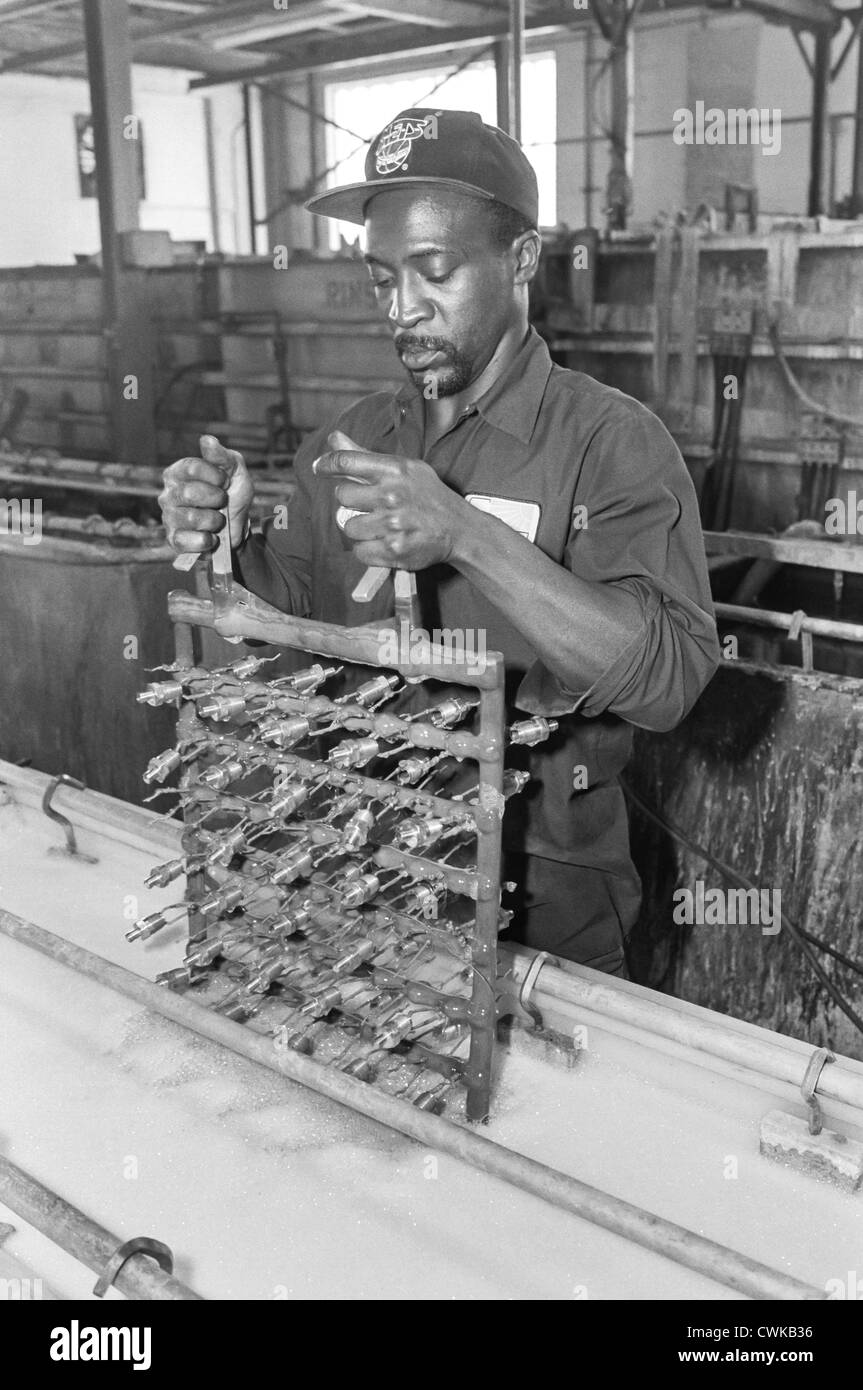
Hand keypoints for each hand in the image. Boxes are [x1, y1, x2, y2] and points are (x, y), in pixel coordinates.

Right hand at [158, 435, 253, 555]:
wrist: (239, 527)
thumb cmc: (233, 494)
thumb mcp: (235, 471)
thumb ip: (222, 455)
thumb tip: (206, 439)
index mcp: (178, 472)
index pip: (191, 466)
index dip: (215, 476)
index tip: (225, 482)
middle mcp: (168, 494)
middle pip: (190, 493)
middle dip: (216, 499)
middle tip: (223, 502)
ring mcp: (169, 518)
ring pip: (190, 518)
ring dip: (214, 520)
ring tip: (218, 520)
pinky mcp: (174, 540)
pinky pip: (185, 540)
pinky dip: (205, 540)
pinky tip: (212, 537)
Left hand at [314, 431, 467, 569]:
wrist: (459, 529)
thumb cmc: (427, 496)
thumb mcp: (403, 468)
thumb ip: (364, 455)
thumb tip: (333, 438)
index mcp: (395, 469)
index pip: (346, 460)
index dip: (327, 464)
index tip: (319, 468)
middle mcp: (392, 495)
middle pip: (342, 495)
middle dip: (351, 501)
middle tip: (369, 505)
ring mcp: (392, 524)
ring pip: (348, 526)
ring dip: (359, 528)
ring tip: (379, 525)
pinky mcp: (393, 550)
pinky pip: (359, 551)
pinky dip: (367, 549)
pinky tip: (383, 541)